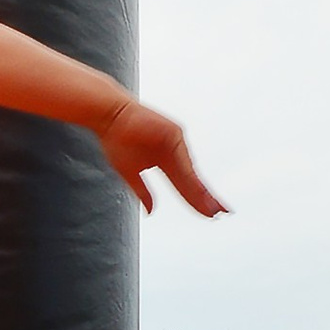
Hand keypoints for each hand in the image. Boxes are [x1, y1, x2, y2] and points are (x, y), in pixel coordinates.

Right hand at [93, 94, 225, 219]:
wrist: (108, 115)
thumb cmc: (116, 138)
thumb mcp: (129, 174)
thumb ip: (143, 192)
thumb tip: (151, 211)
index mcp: (166, 162)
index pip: (186, 186)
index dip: (197, 201)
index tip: (210, 214)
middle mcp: (174, 153)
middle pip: (193, 181)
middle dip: (206, 199)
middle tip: (221, 212)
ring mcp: (175, 142)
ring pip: (190, 172)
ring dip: (201, 191)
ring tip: (211, 206)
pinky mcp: (173, 133)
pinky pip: (182, 158)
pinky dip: (189, 175)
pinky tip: (196, 189)